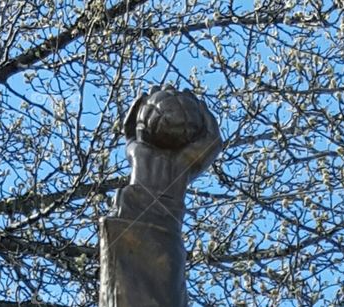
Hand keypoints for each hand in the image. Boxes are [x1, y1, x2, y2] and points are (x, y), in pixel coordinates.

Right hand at [124, 86, 220, 202]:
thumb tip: (201, 103)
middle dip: (165, 97)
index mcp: (181, 146)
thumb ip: (211, 123)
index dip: (184, 102)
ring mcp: (147, 146)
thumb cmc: (190, 165)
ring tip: (154, 88)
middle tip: (168, 86)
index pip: (182, 120)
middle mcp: (164, 145)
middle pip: (163, 116)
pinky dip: (134, 109)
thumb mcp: (212, 143)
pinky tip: (141, 96)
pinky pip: (131, 124)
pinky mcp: (133, 147)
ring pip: (146, 117)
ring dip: (149, 100)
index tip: (185, 90)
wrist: (165, 182)